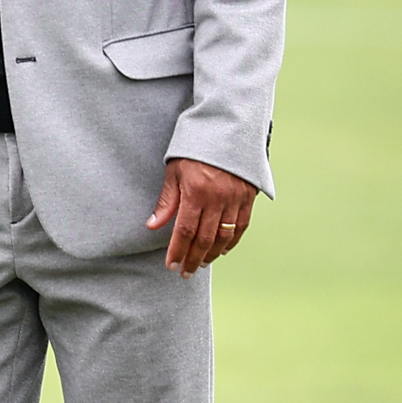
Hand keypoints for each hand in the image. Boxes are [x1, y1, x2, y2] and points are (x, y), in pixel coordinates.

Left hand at [147, 157, 255, 275]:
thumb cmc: (194, 150)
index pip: (185, 230)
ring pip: (225, 236)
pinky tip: (222, 251)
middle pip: (205, 238)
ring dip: (212, 254)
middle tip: (185, 272)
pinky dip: (231, 242)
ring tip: (200, 263)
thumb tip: (152, 225)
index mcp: (196, 192)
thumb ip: (166, 200)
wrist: (228, 130)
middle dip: (193, 258)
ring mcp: (236, 199)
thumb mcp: (174, 171)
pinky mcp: (249, 197)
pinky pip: (241, 226)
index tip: (171, 265)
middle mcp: (218, 198)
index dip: (178, 251)